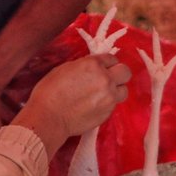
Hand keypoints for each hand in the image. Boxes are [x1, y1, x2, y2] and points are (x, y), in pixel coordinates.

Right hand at [16, 54, 130, 159]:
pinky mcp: (108, 113)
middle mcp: (105, 79)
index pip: (112, 58)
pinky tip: (94, 105)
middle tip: (110, 78)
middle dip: (119, 73)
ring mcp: (109, 98)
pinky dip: (107, 104)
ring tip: (103, 94)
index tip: (103, 67)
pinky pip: (114, 105)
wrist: (50, 117)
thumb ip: (85, 66)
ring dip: (116, 90)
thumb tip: (93, 69)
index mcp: (93, 65)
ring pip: (124, 91)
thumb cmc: (50, 91)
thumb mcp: (66, 68)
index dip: (107, 63)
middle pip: (125, 72)